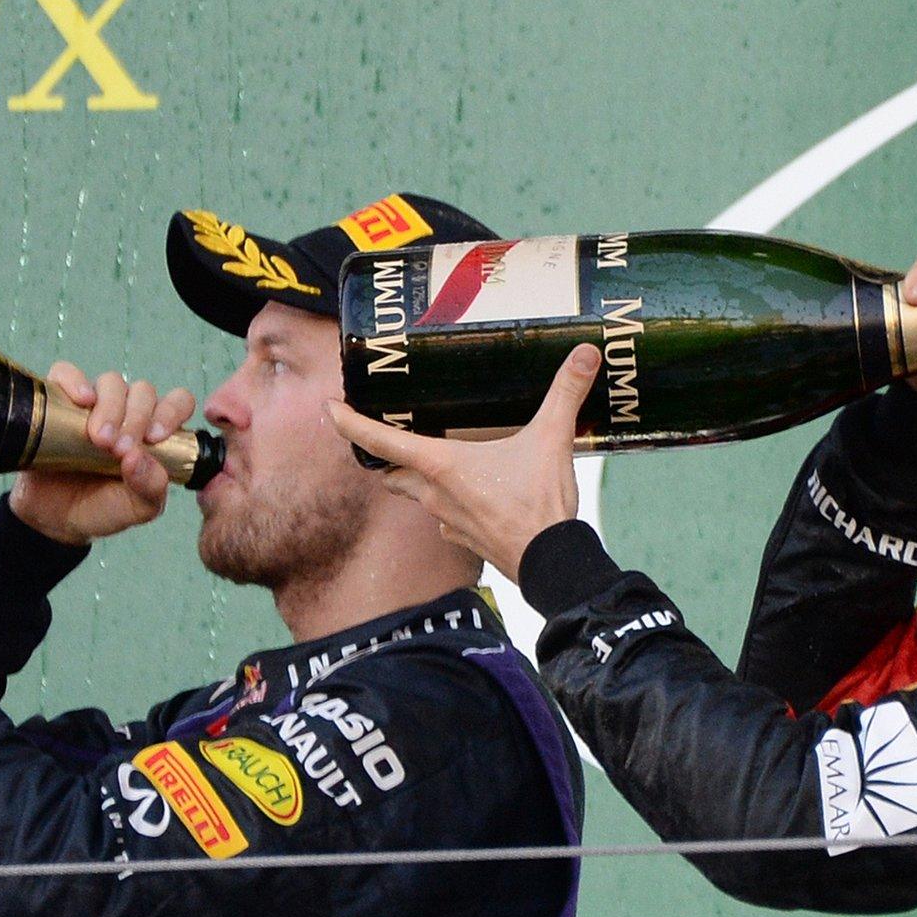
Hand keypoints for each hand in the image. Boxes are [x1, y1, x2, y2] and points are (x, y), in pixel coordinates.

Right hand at [9, 362, 196, 546]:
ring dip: (110, 407)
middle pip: (143, 392)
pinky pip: (66, 373)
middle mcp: (127, 412)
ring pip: (111, 382)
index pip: (177, 402)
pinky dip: (74, 382)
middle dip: (136, 418)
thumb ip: (149, 489)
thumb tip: (139, 458)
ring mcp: (93, 404)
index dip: (172, 412)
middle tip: (119, 450)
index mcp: (154, 432)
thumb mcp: (135, 509)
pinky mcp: (59, 400)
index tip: (155, 437)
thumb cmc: (102, 509)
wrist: (54, 518)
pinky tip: (81, 401)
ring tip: (99, 439)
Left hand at [327, 345, 599, 579]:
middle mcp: (435, 494)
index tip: (330, 409)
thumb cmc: (539, 505)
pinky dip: (449, 506)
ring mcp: (448, 521)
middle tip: (386, 434)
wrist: (551, 563)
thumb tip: (585, 353)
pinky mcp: (465, 539)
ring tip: (433, 460)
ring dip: (417, 479)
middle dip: (386, 455)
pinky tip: (470, 496)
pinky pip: (446, 520)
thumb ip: (566, 392)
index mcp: (442, 465)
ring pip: (417, 496)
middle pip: (394, 472)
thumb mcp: (553, 439)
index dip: (350, 423)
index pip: (380, 442)